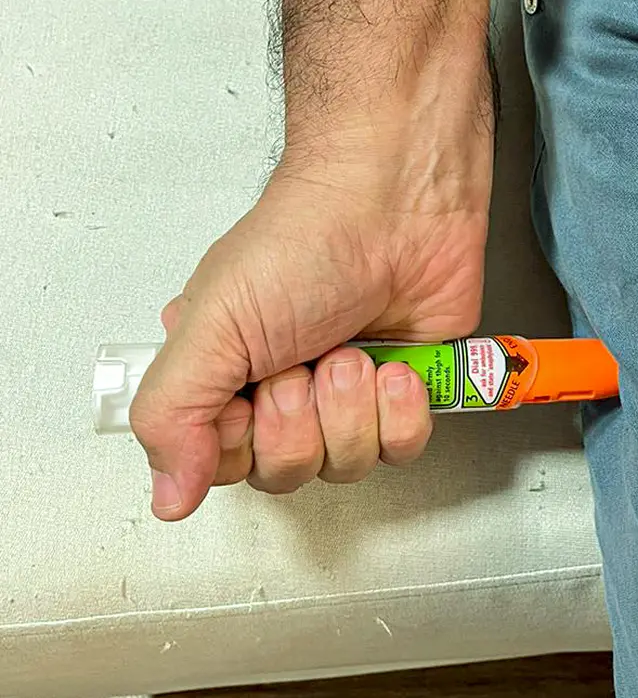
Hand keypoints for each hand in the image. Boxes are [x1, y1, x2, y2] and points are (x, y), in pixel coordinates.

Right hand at [131, 150, 490, 519]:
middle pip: (286, 473)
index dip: (242, 443)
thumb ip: (173, 415)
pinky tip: (396, 370)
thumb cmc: (304, 243)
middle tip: (303, 363)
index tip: (251, 392)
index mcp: (226, 375)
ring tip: (351, 351)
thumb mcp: (211, 325)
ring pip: (346, 466)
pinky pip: (403, 449)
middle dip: (299, 421)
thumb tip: (167, 498)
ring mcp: (348, 395)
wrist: (395, 203)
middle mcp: (285, 391)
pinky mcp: (406, 392)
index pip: (222, 465)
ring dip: (351, 409)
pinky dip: (401, 414)